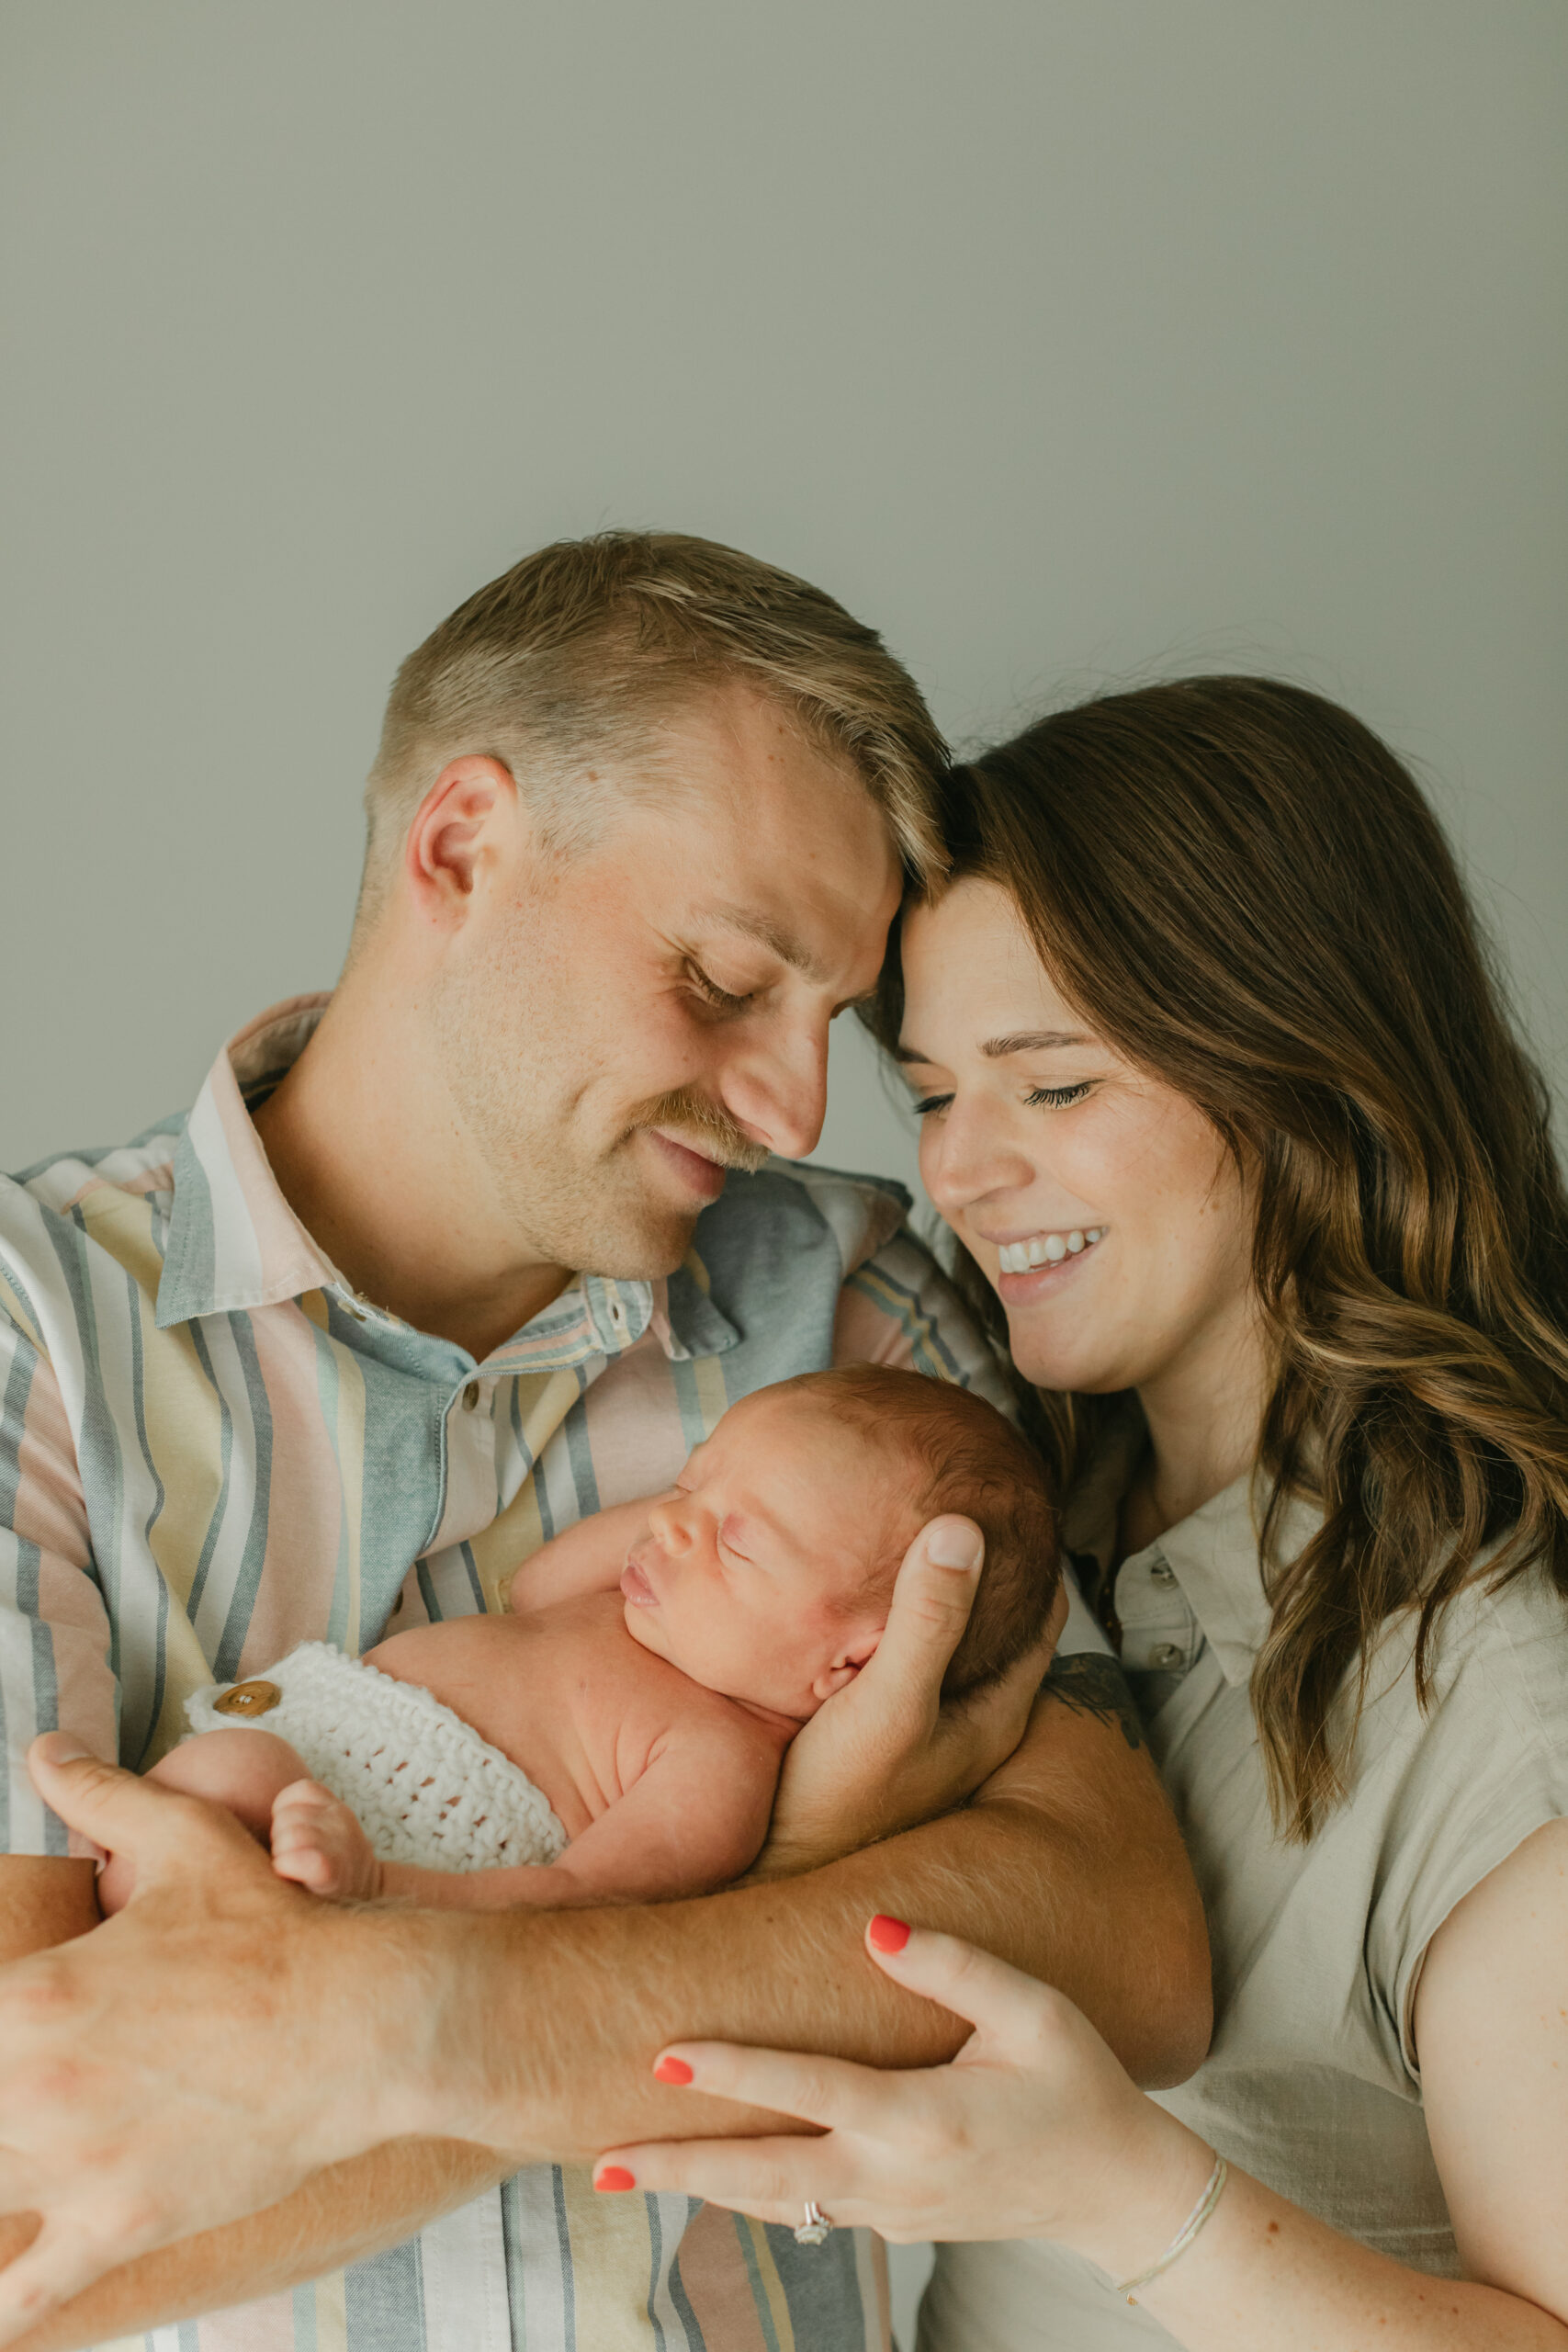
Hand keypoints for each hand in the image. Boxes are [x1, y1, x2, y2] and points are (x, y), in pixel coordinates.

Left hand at [0, 1735, 446, 2343]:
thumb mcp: (186, 1841)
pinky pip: (23, 2300)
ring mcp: (74, 2169)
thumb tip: (45, 1750)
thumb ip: (101, 1796)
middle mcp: (32, 2090)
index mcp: (30, 1999)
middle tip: (12, 2087)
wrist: (361, 2018)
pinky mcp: (118, 2227)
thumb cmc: (273, 1926)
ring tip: (13, 2150)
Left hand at [595, 1915, 1209, 2274]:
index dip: (737, 2073)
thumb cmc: (1080, 2083)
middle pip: (767, 2178)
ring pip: (776, 2206)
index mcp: (927, 2118)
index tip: (665, 2057)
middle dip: (680, 2168)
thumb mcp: (1036, 2010)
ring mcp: (890, 2213)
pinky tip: (700, 2181)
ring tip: (619, 2172)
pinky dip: (745, 2200)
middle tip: (601, 2159)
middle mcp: (896, 2178)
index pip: (811, 2091)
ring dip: (698, 2190)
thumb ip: (953, 1964)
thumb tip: (871, 1924)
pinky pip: (805, 2213)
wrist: (1120, 2192)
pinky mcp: (894, 2225)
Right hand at [752, 1520, 1062, 1877]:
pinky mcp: (883, 1734)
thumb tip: (965, 1528)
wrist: (778, 1872)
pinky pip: (907, 1659)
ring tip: (913, 1532)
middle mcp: (973, 1723)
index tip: (1011, 1498)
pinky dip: (900, 1622)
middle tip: (961, 1498)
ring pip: (951, 1642)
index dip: (1033, 1555)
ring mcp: (929, 1731)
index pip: (1045, 1613)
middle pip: (999, 1623)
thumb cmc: (839, 1799)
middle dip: (986, 1566)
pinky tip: (863, 1599)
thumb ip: (928, 1621)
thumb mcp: (890, 1701)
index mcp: (997, 1713)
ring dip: (940, 1595)